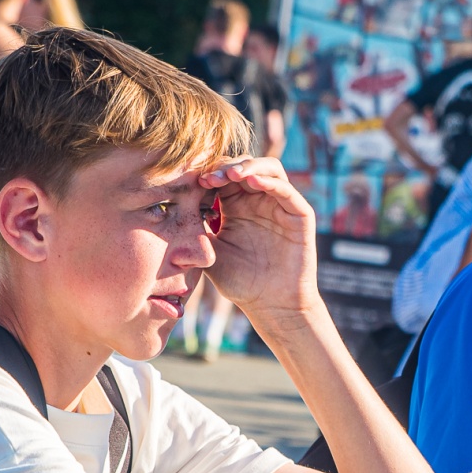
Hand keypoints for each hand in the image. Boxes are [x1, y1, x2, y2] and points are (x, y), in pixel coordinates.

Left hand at [199, 157, 319, 319]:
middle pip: (245, 166)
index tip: (195, 182)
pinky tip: (252, 181)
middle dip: (226, 167)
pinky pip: (286, 190)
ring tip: (231, 174)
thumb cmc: (241, 283)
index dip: (211, 174)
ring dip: (249, 166)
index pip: (225, 176)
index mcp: (238, 207)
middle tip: (210, 177)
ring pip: (269, 169)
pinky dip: (270, 181)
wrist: (270, 306)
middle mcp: (260, 202)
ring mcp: (281, 206)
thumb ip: (197, 228)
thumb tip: (171, 205)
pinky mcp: (299, 215)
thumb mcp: (210, 252)